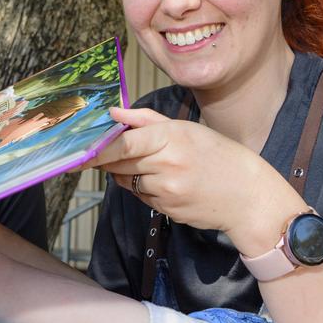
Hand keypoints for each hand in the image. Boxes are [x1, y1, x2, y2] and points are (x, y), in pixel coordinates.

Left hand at [83, 107, 306, 253]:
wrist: (249, 197)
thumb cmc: (219, 155)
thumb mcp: (187, 129)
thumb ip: (145, 120)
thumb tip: (113, 113)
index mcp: (171, 138)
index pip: (121, 145)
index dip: (94, 150)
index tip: (73, 153)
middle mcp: (166, 165)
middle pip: (117, 164)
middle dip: (110, 158)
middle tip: (116, 150)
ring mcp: (165, 191)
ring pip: (125, 180)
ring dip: (128, 172)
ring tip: (156, 165)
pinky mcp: (166, 209)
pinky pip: (140, 195)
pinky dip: (143, 187)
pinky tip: (167, 182)